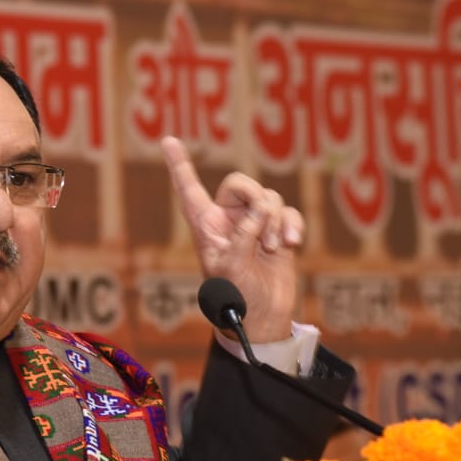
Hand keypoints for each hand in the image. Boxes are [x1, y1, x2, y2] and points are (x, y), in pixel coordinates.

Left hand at [161, 136, 303, 341]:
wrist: (263, 319)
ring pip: (268, 198)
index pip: (190, 190)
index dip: (179, 165)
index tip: (168, 140)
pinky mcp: (278, 232)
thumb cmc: (237, 299)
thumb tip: (262, 208)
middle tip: (262, 227)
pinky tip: (292, 243)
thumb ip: (244, 235)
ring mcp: (255, 225)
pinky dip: (292, 224)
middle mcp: (229, 221)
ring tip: (273, 248)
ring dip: (274, 221)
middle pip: (239, 184)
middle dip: (255, 198)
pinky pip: (288, 212)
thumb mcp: (232, 268)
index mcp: (206, 227)